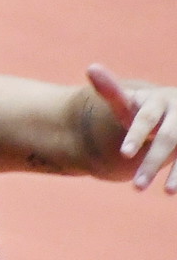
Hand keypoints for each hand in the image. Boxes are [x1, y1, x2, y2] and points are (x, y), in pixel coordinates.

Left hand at [87, 65, 176, 191]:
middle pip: (168, 137)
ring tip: (167, 193)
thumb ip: (112, 91)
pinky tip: (175, 190)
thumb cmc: (146, 110)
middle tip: (136, 187)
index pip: (146, 118)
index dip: (136, 134)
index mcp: (159, 100)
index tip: (123, 154)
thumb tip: (91, 67)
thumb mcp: (129, 104)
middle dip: (153, 162)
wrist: (174, 112)